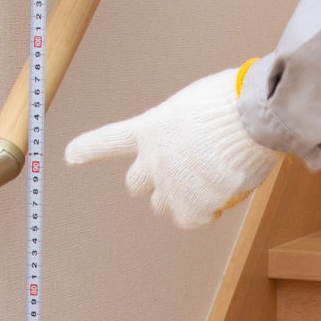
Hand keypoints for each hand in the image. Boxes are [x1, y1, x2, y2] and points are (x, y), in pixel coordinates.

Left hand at [64, 66, 277, 227]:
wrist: (249, 117)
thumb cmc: (230, 102)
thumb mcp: (193, 105)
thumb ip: (181, 130)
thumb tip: (195, 147)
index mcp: (150, 129)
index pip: (110, 140)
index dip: (88, 149)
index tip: (70, 155)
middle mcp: (152, 160)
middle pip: (134, 185)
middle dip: (152, 182)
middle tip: (182, 174)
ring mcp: (169, 185)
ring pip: (162, 206)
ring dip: (179, 199)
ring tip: (209, 181)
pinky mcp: (190, 205)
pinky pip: (190, 218)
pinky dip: (205, 211)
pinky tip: (222, 193)